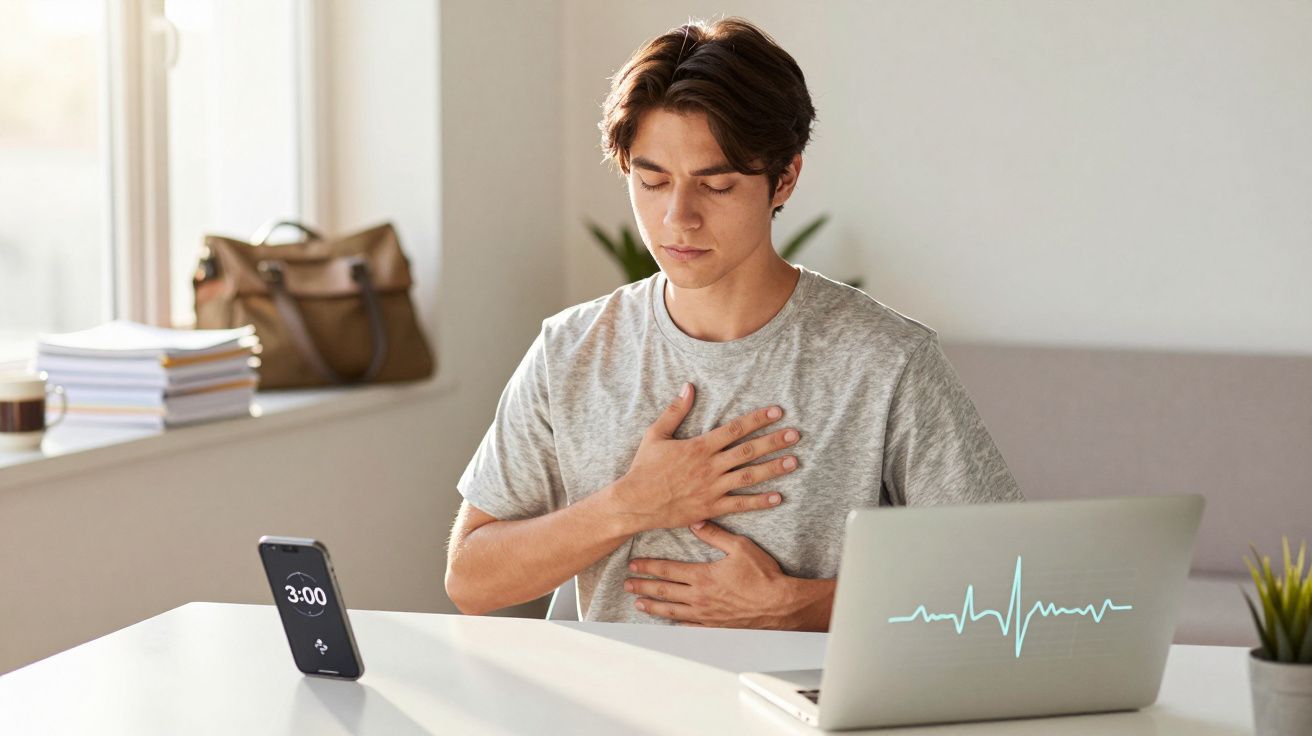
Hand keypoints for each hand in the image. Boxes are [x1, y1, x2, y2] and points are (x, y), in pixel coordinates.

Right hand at [612, 383, 801, 531]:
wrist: (635, 502)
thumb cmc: (644, 468)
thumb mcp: (656, 435)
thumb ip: (675, 411)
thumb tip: (688, 387)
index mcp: (699, 446)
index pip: (735, 429)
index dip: (758, 419)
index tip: (777, 412)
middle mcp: (710, 466)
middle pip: (748, 451)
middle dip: (774, 441)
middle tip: (795, 434)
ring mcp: (712, 488)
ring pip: (749, 476)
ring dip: (773, 468)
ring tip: (794, 461)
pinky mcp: (711, 507)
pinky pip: (740, 504)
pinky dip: (760, 501)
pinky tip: (778, 497)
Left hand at [625, 521, 833, 629]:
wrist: (780, 604)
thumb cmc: (763, 575)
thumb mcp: (740, 547)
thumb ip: (715, 535)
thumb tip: (696, 522)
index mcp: (702, 576)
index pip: (667, 570)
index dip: (648, 567)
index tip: (634, 565)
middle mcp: (699, 597)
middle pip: (664, 591)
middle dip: (643, 587)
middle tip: (627, 585)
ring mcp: (705, 614)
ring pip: (672, 611)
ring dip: (653, 607)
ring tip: (639, 604)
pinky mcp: (715, 626)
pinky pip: (689, 626)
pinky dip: (675, 624)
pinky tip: (668, 622)